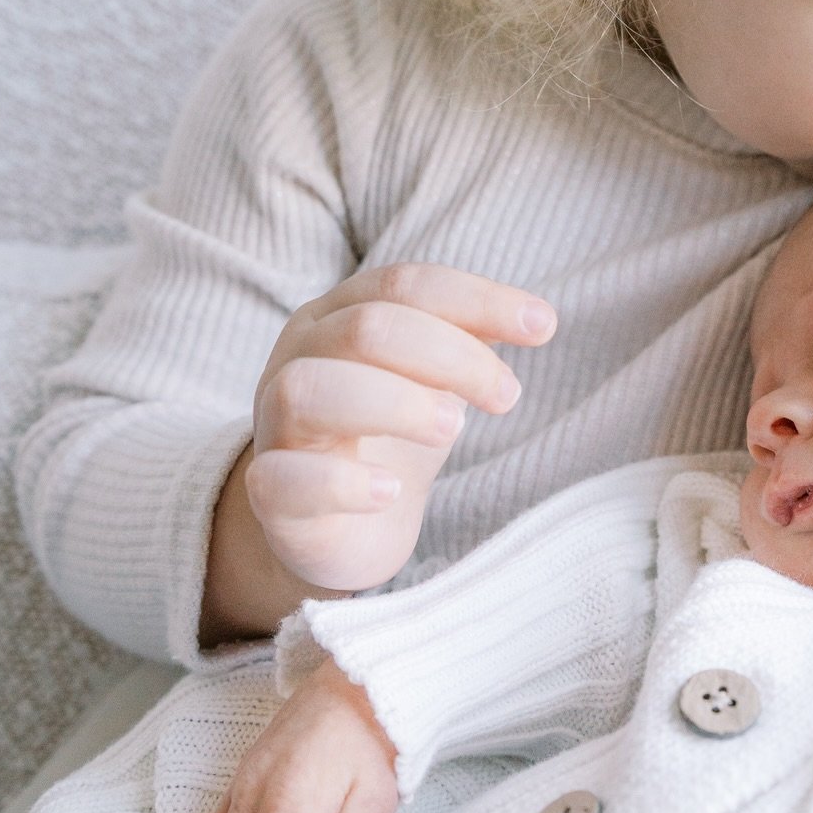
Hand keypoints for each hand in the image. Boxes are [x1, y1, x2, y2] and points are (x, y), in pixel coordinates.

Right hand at [246, 264, 555, 595]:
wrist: (338, 528)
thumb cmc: (389, 437)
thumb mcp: (434, 380)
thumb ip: (468, 341)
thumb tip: (536, 316)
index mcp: (338, 316)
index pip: (405, 285)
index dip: (477, 298)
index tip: (543, 326)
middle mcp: (299, 359)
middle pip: (367, 328)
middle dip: (451, 355)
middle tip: (507, 396)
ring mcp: (276, 427)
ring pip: (311, 390)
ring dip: (395, 403)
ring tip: (453, 428)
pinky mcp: (269, 496)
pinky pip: (281, 478)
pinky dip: (341, 481)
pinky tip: (391, 490)